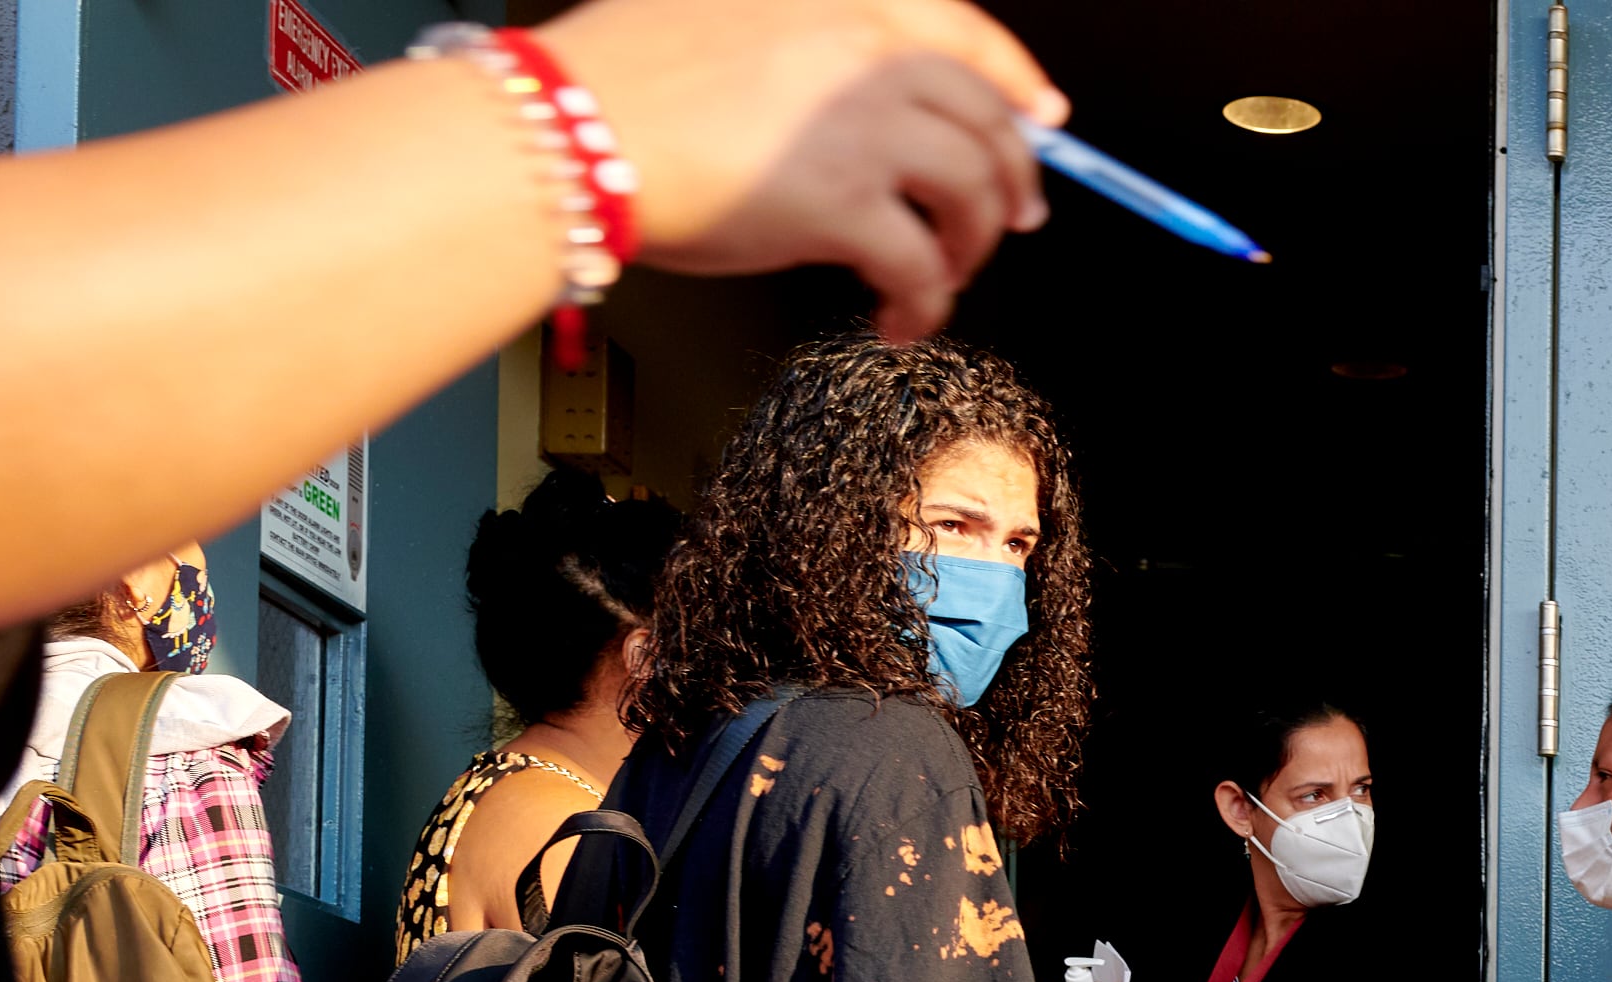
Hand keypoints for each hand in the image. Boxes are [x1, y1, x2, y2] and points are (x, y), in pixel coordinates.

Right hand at [537, 0, 1063, 343]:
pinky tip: (897, 319)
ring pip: (971, 195)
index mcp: (840, 3)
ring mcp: (861, 129)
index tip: (1040, 116)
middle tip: (1010, 219)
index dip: (1014, 82)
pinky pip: (921, 268)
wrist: (570, 130)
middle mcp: (864, 55)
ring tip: (939, 276)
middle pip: (986, 122)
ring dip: (968, 247)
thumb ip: (806, 45)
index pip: (963, 35)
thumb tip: (864, 101)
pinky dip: (924, 305)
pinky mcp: (844, 205)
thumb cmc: (621, 82)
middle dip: (1010, 181)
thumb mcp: (724, 19)